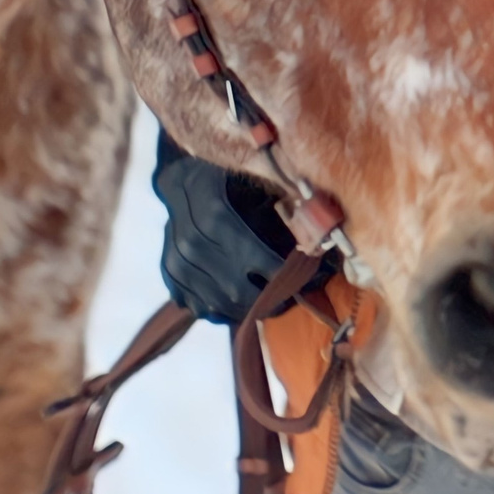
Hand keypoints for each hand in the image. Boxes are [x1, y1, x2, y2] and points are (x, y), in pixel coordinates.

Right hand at [152, 129, 331, 324]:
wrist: (182, 184)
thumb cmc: (232, 184)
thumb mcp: (259, 188)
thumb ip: (287, 212)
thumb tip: (323, 240)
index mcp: (220, 216)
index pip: (266, 262)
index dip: (292, 276)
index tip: (309, 278)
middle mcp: (195, 243)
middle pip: (242, 290)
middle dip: (272, 298)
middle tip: (291, 295)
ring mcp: (178, 264)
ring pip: (222, 304)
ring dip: (250, 308)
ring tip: (270, 300)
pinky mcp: (171, 278)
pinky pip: (202, 308)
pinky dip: (224, 310)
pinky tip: (240, 300)